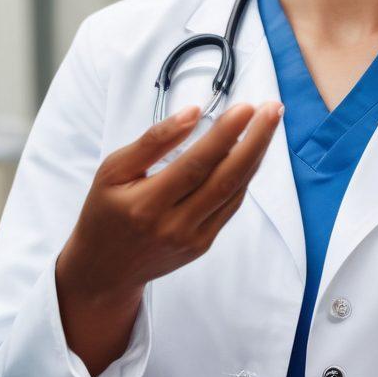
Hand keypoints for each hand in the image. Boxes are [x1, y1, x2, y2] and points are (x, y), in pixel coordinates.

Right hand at [56, 100, 281, 372]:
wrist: (105, 269)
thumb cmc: (106, 211)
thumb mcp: (113, 171)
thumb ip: (153, 141)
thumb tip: (193, 113)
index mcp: (146, 204)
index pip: (196, 164)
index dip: (224, 134)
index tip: (245, 107)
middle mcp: (173, 225)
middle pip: (226, 178)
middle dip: (255, 140)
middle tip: (272, 109)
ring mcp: (192, 238)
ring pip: (235, 191)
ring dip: (256, 154)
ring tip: (268, 121)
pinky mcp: (203, 244)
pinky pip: (231, 205)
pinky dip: (244, 175)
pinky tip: (252, 150)